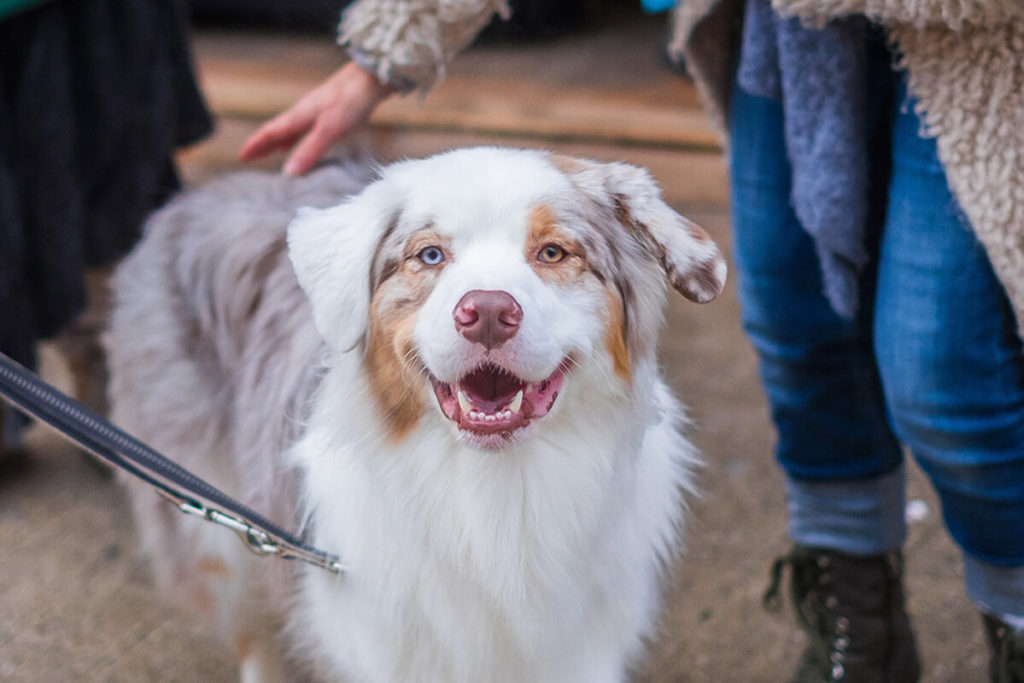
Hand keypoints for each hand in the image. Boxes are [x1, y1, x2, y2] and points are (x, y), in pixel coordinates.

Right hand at [239, 62, 394, 175]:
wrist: (372, 78)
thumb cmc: (351, 100)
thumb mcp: (329, 130)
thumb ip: (309, 150)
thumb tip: (288, 172)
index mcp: (299, 115)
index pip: (271, 132)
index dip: (256, 145)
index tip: (242, 157)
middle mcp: (304, 111)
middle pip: (278, 129)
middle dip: (264, 144)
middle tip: (252, 157)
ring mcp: (318, 109)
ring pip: (293, 127)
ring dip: (281, 140)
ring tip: (275, 152)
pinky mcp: (332, 109)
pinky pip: (308, 126)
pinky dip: (300, 136)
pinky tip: (306, 139)